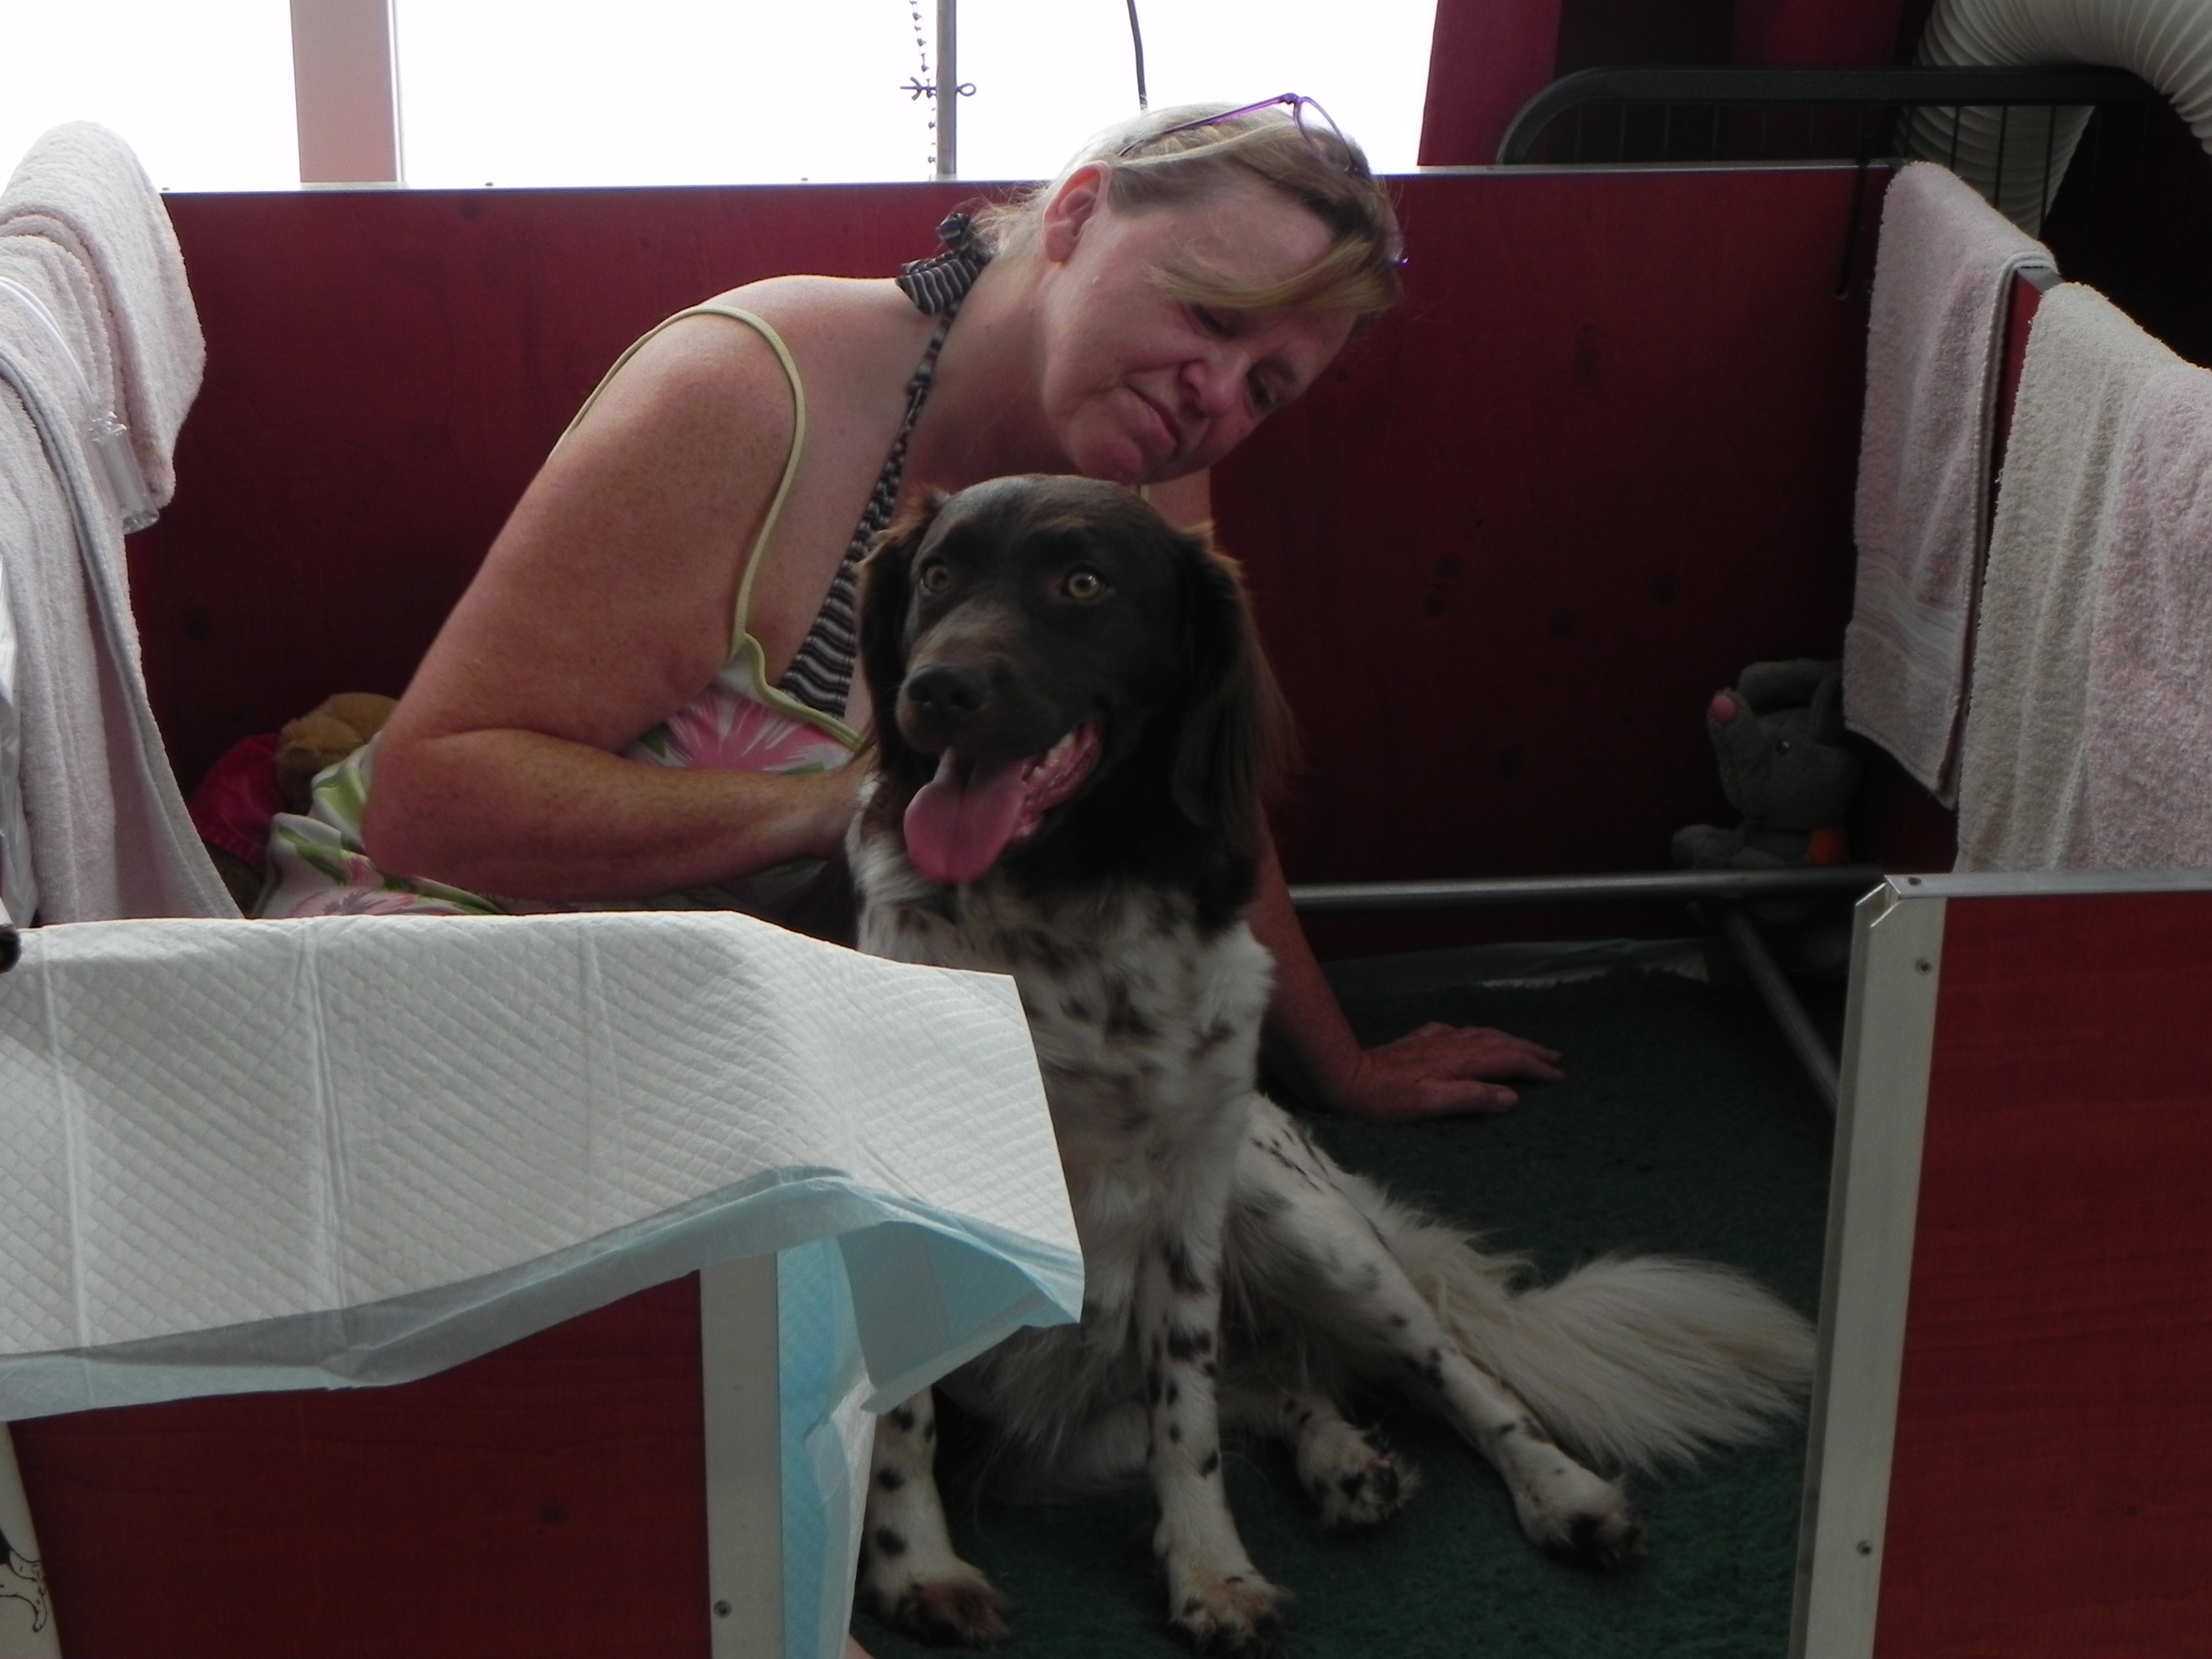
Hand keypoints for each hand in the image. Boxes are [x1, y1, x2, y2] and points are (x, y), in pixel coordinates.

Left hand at [1330, 1022, 1564, 1121]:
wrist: (1349, 1078)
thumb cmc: (1388, 1099)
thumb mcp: (1432, 1104)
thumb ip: (1473, 1098)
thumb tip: (1511, 1097)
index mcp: (1461, 1060)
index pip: (1509, 1059)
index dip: (1535, 1067)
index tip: (1558, 1076)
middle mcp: (1453, 1044)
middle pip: (1501, 1042)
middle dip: (1530, 1050)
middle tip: (1556, 1058)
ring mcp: (1437, 1040)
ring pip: (1484, 1035)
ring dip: (1509, 1040)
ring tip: (1527, 1047)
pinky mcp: (1421, 1041)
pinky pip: (1460, 1033)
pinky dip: (1479, 1036)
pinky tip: (1475, 1038)